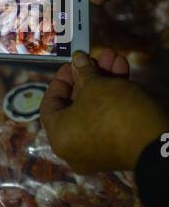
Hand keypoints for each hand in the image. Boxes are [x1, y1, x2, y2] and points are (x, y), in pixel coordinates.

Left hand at [40, 50, 168, 173]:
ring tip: (114, 57)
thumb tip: (77, 60)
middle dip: (88, 75)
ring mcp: (96, 149)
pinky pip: (108, 118)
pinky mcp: (116, 146)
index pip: (50, 104)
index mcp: (59, 136)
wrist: (156, 140)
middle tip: (96, 57)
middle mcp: (73, 147)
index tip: (72, 65)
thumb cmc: (113, 111)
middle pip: (75, 103)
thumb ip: (83, 71)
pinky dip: (113, 96)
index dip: (61, 80)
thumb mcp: (96, 85)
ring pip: (94, 108)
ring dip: (104, 80)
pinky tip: (123, 70)